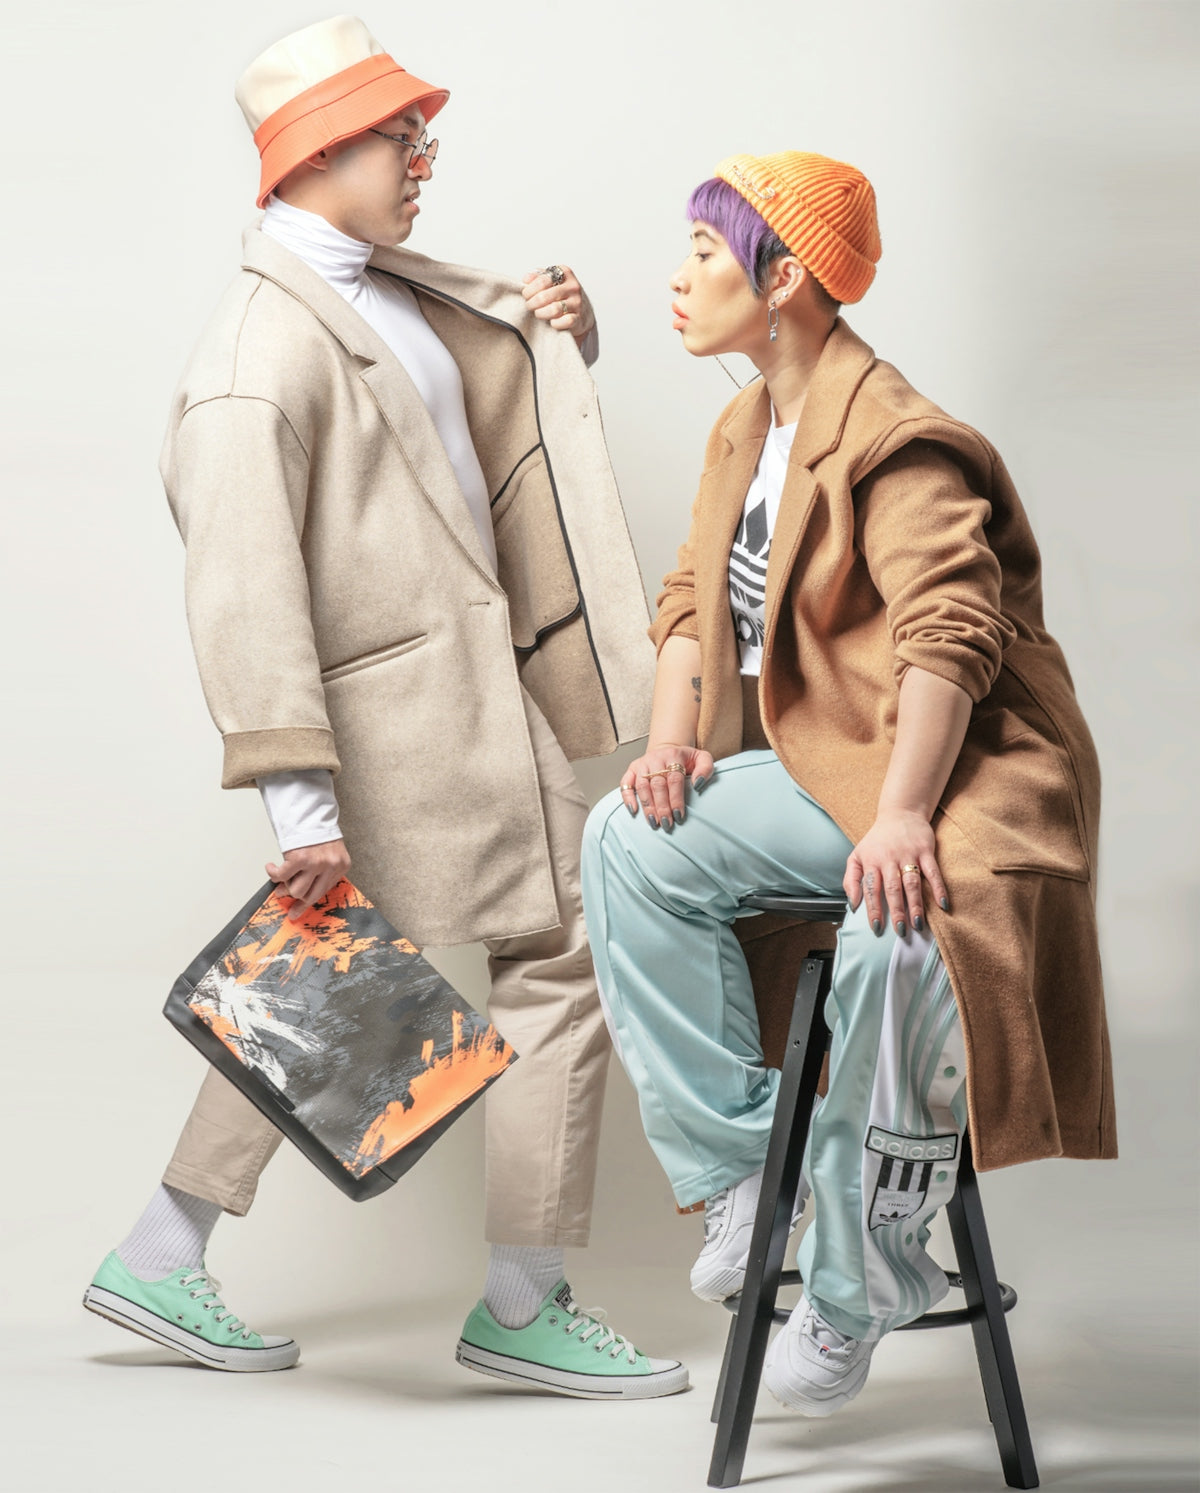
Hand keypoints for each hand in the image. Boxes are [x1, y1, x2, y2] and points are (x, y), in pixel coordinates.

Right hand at [266, 839, 351, 919]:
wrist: (311, 811)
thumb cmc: (318, 832)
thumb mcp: (329, 852)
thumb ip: (323, 870)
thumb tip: (303, 892)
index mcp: (340, 866)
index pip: (324, 891)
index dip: (308, 902)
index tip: (298, 911)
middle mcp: (330, 866)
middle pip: (311, 895)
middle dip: (296, 902)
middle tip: (286, 903)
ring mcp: (316, 863)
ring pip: (296, 890)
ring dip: (283, 887)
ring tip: (278, 884)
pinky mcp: (299, 858)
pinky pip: (281, 875)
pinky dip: (273, 873)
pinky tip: (271, 867)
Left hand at [522, 265, 595, 339]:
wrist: (583, 312)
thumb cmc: (563, 295)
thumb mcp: (551, 281)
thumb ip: (538, 277)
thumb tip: (526, 279)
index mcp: (564, 273)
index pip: (541, 281)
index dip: (529, 290)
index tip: (526, 295)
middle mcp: (572, 286)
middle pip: (544, 296)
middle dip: (532, 303)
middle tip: (529, 306)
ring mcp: (577, 302)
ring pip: (553, 310)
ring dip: (541, 314)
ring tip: (538, 314)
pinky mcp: (579, 318)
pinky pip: (564, 322)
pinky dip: (555, 324)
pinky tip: (552, 322)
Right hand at [619, 744, 713, 831]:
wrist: (667, 749)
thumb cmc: (685, 759)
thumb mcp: (702, 758)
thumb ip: (705, 768)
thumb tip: (697, 784)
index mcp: (673, 755)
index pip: (674, 779)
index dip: (676, 799)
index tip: (679, 815)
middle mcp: (655, 759)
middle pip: (657, 785)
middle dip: (662, 806)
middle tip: (667, 823)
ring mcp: (642, 764)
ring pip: (642, 786)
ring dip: (648, 806)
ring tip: (654, 822)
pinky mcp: (632, 769)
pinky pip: (626, 783)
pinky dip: (627, 797)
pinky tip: (634, 810)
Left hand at [843, 810, 948, 936]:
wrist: (900, 813)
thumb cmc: (877, 840)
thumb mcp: (857, 856)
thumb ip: (851, 880)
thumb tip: (852, 905)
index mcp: (871, 862)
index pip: (871, 889)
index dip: (873, 909)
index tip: (877, 927)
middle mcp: (889, 859)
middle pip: (892, 888)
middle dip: (896, 911)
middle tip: (900, 931)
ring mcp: (908, 855)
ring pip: (912, 882)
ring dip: (915, 904)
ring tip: (917, 923)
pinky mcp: (925, 851)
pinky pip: (932, 871)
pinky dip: (938, 887)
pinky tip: (942, 904)